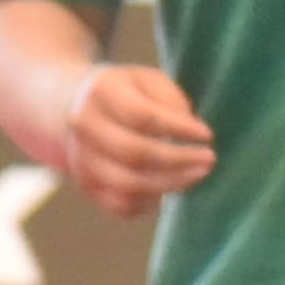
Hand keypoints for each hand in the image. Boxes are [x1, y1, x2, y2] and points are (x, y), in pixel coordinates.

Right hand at [58, 62, 216, 217]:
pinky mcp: (87, 184)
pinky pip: (120, 204)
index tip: (207, 134)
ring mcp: (82, 158)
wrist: (75, 106)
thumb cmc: (127, 92)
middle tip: (209, 159)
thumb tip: (192, 130)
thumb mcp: (149, 80)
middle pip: (133, 153)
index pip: (142, 116)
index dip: (178, 129)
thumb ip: (171, 100)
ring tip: (197, 175)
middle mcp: (85, 126)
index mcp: (102, 91)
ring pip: (126, 184)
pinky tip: (170, 190)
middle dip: (178, 160)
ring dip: (169, 185)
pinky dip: (150, 203)